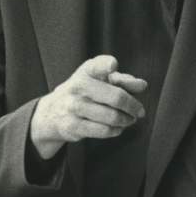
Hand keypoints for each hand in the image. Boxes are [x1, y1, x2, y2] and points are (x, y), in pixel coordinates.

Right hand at [30, 54, 146, 159]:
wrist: (53, 111)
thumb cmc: (85, 91)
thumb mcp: (100, 80)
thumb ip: (123, 80)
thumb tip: (142, 85)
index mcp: (87, 71)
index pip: (98, 65)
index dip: (107, 65)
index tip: (112, 67)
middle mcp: (78, 87)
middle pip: (116, 97)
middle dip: (133, 106)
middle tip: (139, 111)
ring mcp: (74, 107)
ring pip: (112, 117)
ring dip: (127, 120)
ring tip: (129, 120)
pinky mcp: (73, 126)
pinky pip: (103, 130)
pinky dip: (116, 130)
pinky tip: (117, 127)